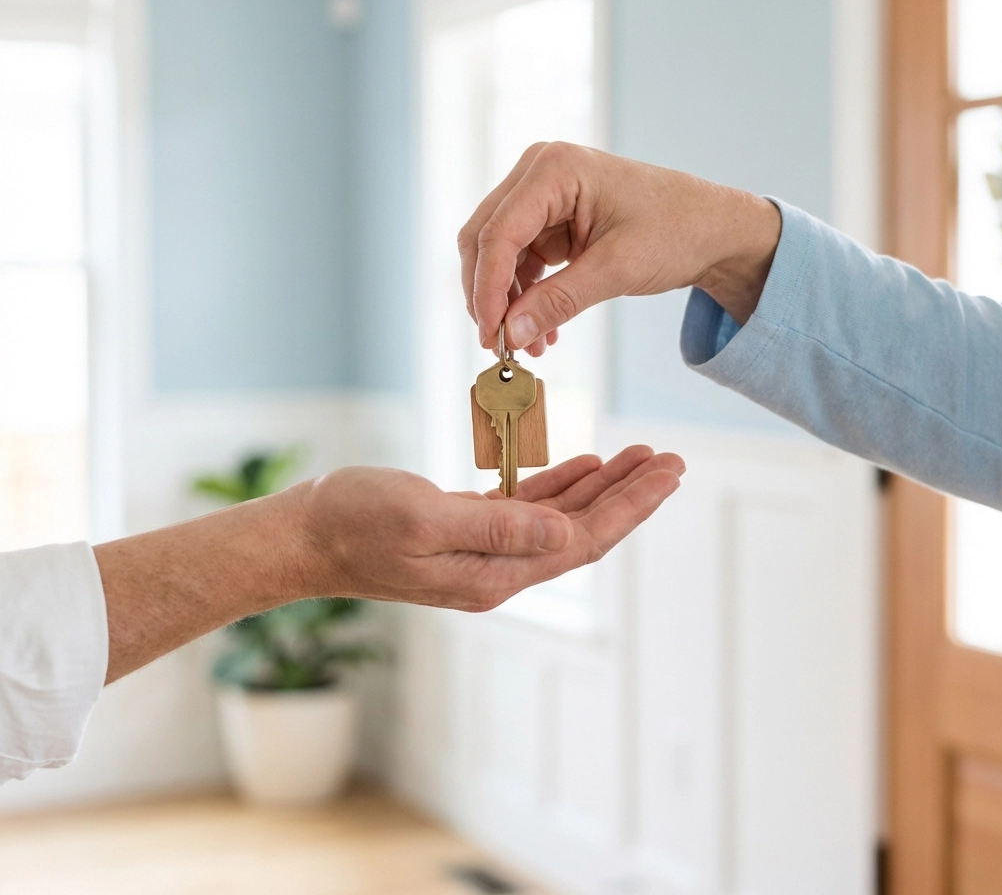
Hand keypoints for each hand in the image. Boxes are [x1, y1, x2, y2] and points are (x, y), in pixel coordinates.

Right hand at [298, 445, 683, 610]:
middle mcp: (497, 568)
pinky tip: (581, 466)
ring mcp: (483, 552)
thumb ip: (497, 526)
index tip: (667, 472)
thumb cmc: (353, 521)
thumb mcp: (423, 518)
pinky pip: (528, 510)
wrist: (304, 536)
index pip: (583, 541)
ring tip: (638, 456)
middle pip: (583, 532)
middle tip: (670, 459)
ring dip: (601, 488)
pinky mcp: (467, 532)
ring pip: (560, 519)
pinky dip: (559, 487)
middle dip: (629, 495)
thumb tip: (566, 534)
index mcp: (494, 572)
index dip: (630, 506)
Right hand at [458, 142, 781, 354]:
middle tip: (498, 345)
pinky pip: (519, 263)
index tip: (490, 334)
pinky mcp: (549, 222)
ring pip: (496, 255)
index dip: (487, 288)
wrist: (712, 229)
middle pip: (485, 240)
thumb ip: (559, 301)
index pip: (498, 233)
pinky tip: (541, 331)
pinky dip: (524, 298)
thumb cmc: (677, 230)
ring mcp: (541, 196)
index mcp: (554, 169)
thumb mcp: (617, 269)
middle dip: (489, 296)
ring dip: (506, 302)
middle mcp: (539, 174)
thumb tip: (511, 334)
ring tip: (527, 347)